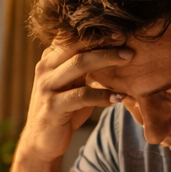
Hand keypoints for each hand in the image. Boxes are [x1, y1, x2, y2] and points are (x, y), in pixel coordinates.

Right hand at [15, 40, 132, 163]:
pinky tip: (119, 97)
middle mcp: (45, 68)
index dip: (98, 31)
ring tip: (129, 60)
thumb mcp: (74, 85)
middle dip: (106, 41)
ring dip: (107, 59)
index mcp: (50, 59)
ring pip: (79, 64)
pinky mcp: (52, 107)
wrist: (41, 142)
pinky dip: (103, 95)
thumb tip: (118, 51)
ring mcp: (46, 87)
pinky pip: (81, 96)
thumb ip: (87, 69)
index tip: (122, 29)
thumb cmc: (63, 110)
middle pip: (78, 45)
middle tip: (129, 41)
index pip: (74, 37)